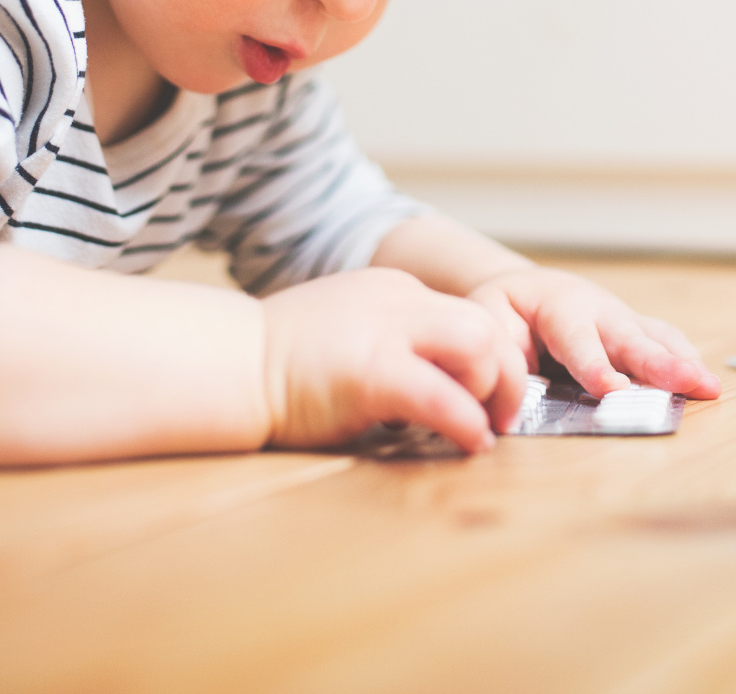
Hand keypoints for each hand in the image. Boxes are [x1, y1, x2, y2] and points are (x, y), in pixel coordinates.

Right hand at [260, 268, 529, 453]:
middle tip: (502, 415)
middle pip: (485, 323)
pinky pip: (442, 395)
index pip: (465, 315)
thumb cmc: (280, 366)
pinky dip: (466, 422)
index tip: (488, 395)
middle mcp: (397, 301)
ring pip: (478, 345)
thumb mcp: (349, 334)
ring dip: (493, 391)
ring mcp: (384, 332)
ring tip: (484, 428)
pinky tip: (468, 443)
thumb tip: (437, 390)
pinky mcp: (371, 371)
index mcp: (393, 291)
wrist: (228, 365)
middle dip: (507, 372)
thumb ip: (394, 347)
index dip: (488, 360)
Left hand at [466, 267, 719, 399]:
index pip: (579, 340)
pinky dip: (686, 362)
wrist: (526, 289)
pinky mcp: (637, 331)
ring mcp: (623, 319)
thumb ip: (501, 356)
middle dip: (660, 363)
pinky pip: (665, 342)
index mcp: (559, 307)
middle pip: (632, 338)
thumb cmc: (504, 309)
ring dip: (684, 363)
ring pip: (657, 338)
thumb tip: (509, 401)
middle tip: (689, 382)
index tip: (613, 389)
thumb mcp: (486, 319)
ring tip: (709, 387)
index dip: (596, 366)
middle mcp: (599, 310)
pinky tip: (705, 386)